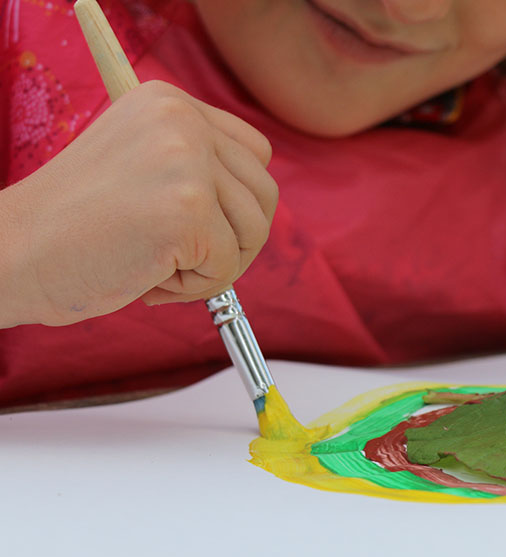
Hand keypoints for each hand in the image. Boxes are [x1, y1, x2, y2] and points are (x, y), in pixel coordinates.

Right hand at [0, 80, 277, 326]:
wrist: (11, 254)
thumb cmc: (73, 226)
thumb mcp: (140, 166)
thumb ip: (195, 168)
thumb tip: (257, 202)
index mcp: (170, 103)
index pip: (255, 153)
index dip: (238, 202)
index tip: (200, 225)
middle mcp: (182, 121)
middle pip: (264, 193)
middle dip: (234, 239)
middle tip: (184, 258)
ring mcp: (187, 164)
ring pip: (254, 231)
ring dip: (214, 266)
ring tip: (159, 267)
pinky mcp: (188, 212)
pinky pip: (227, 267)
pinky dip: (195, 288)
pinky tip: (150, 280)